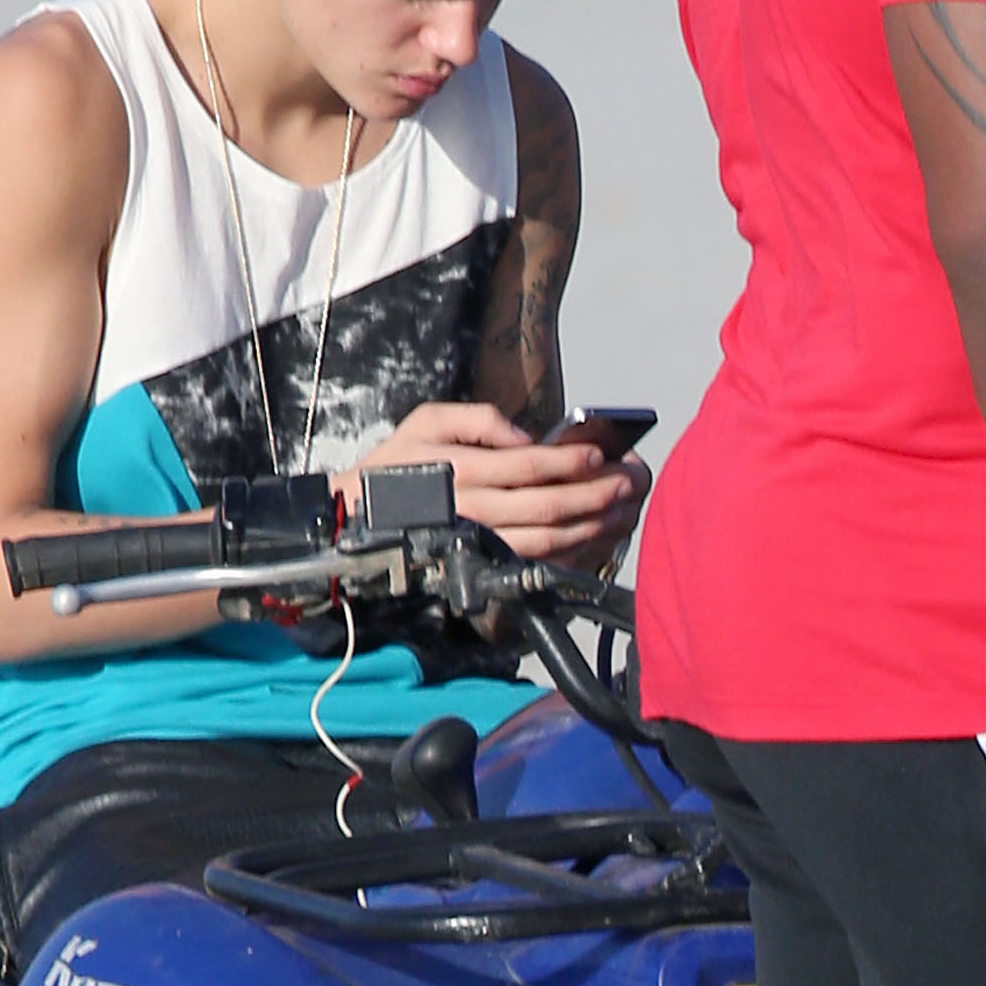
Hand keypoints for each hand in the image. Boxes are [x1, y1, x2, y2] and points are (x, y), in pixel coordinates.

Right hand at [358, 402, 647, 570]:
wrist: (355, 520)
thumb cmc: (398, 465)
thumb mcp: (426, 421)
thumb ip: (477, 419)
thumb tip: (523, 436)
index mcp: (460, 468)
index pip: (530, 465)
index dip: (571, 461)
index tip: (601, 454)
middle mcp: (472, 510)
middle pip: (549, 505)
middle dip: (597, 493)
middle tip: (630, 481)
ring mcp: (479, 544)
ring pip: (549, 540)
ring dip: (594, 525)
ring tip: (623, 508)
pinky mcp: (483, 566)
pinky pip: (537, 562)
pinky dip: (573, 552)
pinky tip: (596, 537)